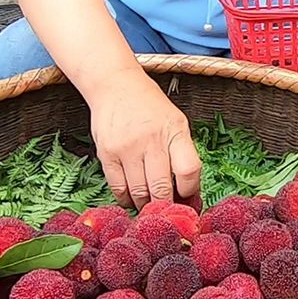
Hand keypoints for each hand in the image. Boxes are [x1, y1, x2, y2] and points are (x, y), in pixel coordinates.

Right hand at [87, 69, 201, 208]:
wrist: (115, 85)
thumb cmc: (150, 106)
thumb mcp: (175, 121)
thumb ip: (182, 152)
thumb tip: (189, 192)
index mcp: (175, 131)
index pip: (189, 171)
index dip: (190, 192)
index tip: (188, 199)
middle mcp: (152, 140)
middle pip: (162, 188)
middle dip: (166, 206)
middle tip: (167, 213)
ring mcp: (127, 148)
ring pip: (140, 193)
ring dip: (146, 206)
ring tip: (150, 208)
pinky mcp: (107, 154)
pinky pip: (118, 188)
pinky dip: (126, 200)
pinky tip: (132, 200)